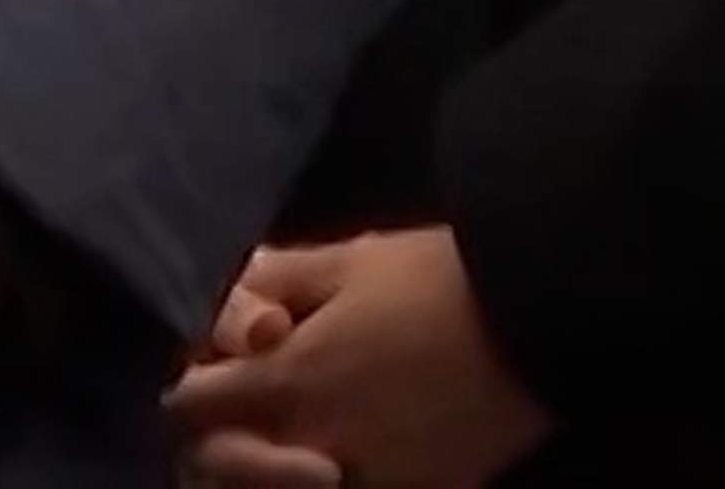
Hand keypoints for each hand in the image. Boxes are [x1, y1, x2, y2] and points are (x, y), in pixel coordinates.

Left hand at [166, 229, 547, 488]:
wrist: (544, 318)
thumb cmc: (442, 276)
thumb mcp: (350, 258)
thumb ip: (272, 280)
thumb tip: (223, 299)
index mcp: (286, 378)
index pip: (188, 402)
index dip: (181, 380)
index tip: (192, 361)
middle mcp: (310, 443)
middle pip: (217, 466)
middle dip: (212, 435)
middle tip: (231, 403)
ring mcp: (363, 478)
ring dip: (266, 464)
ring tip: (285, 428)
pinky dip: (326, 475)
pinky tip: (335, 448)